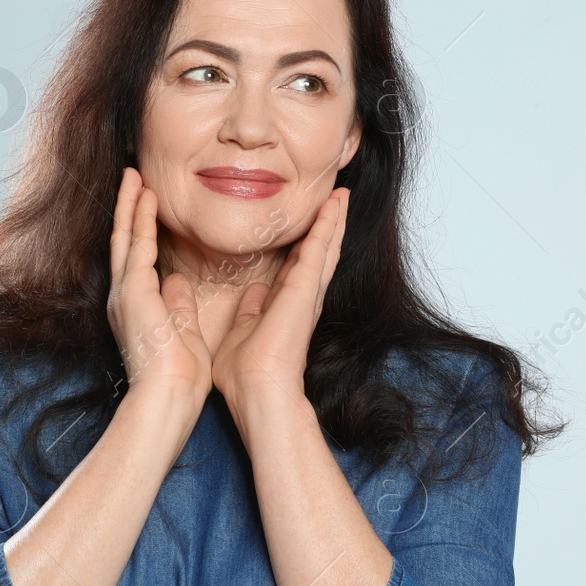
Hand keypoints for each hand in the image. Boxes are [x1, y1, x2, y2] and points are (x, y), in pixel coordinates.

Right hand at [107, 167, 212, 399]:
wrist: (166, 399)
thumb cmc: (177, 378)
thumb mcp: (181, 332)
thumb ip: (177, 304)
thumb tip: (178, 281)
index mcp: (136, 309)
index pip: (137, 260)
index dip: (140, 231)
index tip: (146, 206)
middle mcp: (123, 298)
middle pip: (123, 243)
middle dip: (127, 210)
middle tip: (132, 179)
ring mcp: (124, 294)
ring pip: (125, 238)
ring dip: (130, 205)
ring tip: (134, 176)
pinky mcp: (132, 293)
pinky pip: (136, 246)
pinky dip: (139, 218)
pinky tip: (144, 195)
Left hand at [211, 187, 347, 408]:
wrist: (257, 390)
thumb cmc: (245, 373)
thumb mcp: (242, 331)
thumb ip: (251, 310)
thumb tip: (255, 294)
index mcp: (287, 306)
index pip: (300, 266)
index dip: (307, 243)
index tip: (312, 222)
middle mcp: (303, 298)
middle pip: (320, 253)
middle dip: (329, 226)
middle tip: (338, 199)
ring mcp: (307, 293)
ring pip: (326, 247)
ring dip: (334, 220)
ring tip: (343, 196)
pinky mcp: (305, 289)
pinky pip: (320, 249)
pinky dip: (328, 225)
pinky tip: (335, 205)